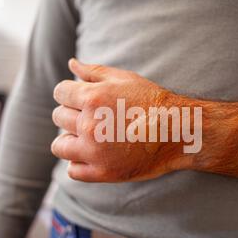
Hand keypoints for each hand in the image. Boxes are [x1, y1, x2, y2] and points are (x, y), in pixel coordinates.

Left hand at [51, 59, 194, 181]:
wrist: (178, 131)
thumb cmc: (152, 101)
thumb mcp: (125, 79)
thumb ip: (93, 71)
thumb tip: (70, 64)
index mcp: (92, 98)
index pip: (60, 92)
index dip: (70, 94)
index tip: (82, 99)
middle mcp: (89, 125)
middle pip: (59, 117)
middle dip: (72, 114)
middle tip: (93, 117)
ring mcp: (95, 152)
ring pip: (59, 146)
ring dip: (70, 140)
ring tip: (89, 137)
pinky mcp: (103, 172)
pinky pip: (73, 170)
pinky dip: (79, 162)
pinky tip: (94, 155)